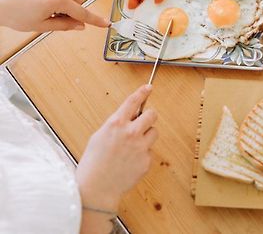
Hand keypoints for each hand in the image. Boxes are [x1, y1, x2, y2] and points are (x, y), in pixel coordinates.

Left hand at [0, 0, 108, 31]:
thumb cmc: (14, 15)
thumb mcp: (41, 26)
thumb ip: (64, 25)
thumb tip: (79, 26)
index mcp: (58, 0)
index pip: (82, 12)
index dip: (95, 20)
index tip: (106, 23)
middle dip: (74, 8)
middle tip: (59, 18)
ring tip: (42, 7)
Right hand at [76, 85, 157, 211]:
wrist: (96, 189)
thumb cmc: (93, 163)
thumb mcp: (100, 136)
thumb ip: (116, 124)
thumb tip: (129, 117)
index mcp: (116, 123)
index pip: (133, 101)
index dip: (142, 92)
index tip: (148, 88)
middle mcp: (130, 132)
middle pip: (152, 114)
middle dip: (148, 116)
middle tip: (143, 122)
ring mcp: (140, 147)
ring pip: (154, 132)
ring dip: (146, 136)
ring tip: (133, 147)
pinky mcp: (146, 160)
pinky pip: (150, 151)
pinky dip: (143, 154)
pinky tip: (130, 162)